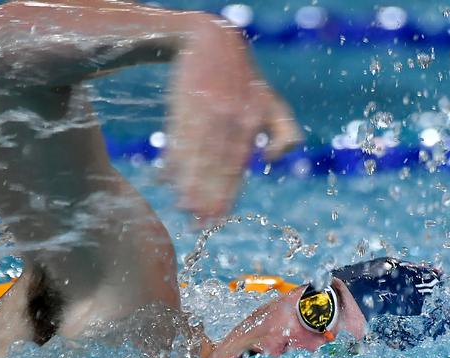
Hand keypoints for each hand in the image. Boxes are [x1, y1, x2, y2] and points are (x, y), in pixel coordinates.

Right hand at [163, 19, 302, 221]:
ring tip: (182, 207)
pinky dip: (172, 158)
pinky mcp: (186, 104)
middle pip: (216, 165)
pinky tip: (165, 178)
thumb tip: (269, 164)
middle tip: (197, 224)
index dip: (227, 192)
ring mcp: (206, 111)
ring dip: (189, 182)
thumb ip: (284, 132)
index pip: (237, 166)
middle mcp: (230, 119)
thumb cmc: (244, 79)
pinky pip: (179, 136)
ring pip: (197, 153)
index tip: (217, 218)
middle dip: (207, 196)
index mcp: (251, 123)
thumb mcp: (273, 102)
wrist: (212, 40)